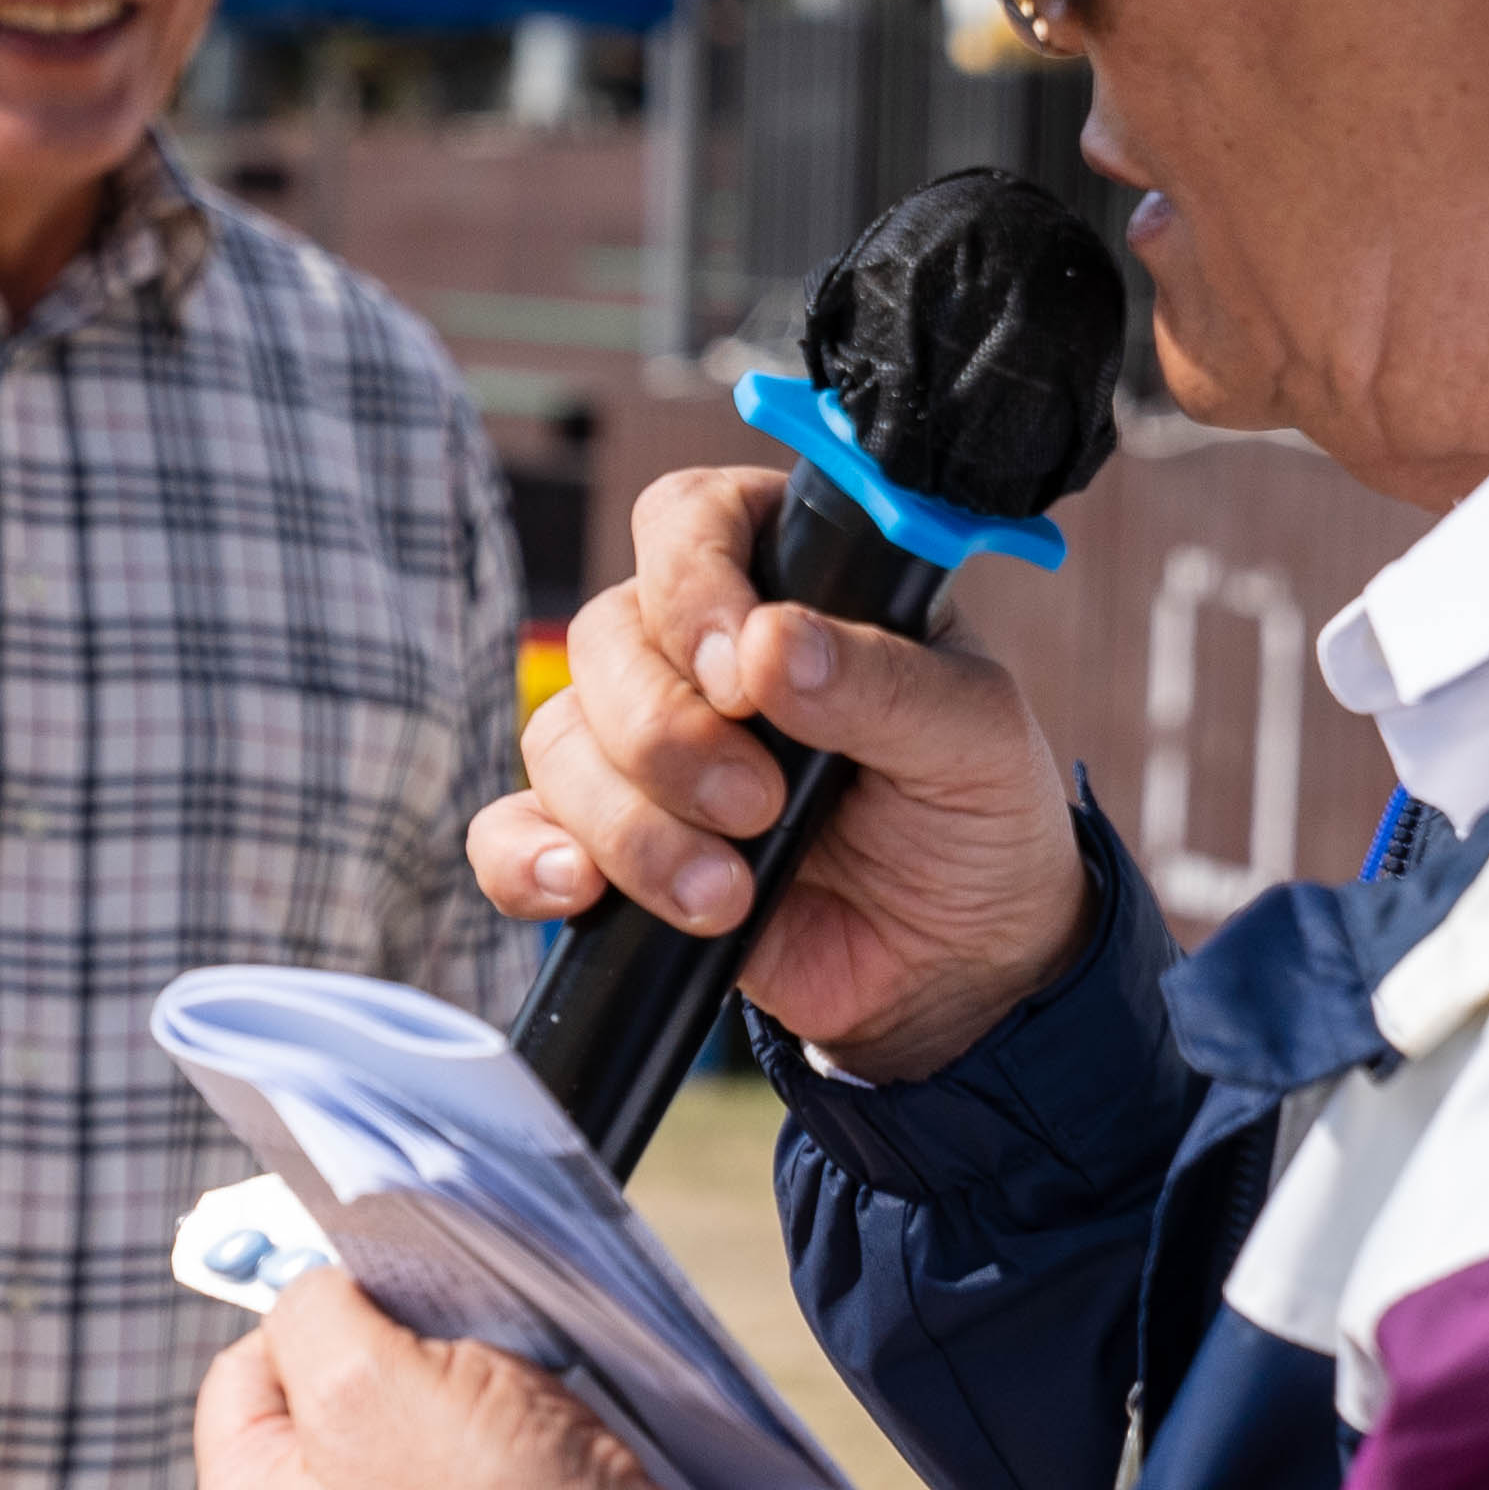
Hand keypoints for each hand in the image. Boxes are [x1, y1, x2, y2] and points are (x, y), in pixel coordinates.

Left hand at [196, 1272, 770, 1489]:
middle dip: (400, 1390)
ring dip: (464, 1453)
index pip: (246, 1373)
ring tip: (529, 1452)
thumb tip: (317, 1304)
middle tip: (478, 1387)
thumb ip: (314, 1315)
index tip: (411, 1319)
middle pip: (329, 1435)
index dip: (331, 1321)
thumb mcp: (370, 1372)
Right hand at [472, 462, 1091, 1080]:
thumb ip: (883, 685)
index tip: (744, 677)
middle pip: (605, 637)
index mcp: (790, 578)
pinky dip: (528, 861)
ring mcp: (644, 748)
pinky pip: (513, 832)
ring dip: (630, 824)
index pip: (689, 521)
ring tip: (726, 892)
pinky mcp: (608, 844)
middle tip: (757, 805)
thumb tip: (773, 646)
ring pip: (557, 738)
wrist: (958, 967)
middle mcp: (699, 650)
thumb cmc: (975, 818)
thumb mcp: (973, 739)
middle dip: (666, 735)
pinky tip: (582, 891)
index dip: (693, 587)